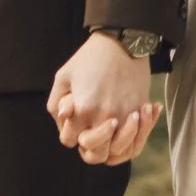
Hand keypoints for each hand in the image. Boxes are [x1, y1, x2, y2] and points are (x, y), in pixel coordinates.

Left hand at [46, 33, 157, 166]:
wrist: (123, 42)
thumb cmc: (90, 58)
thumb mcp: (63, 76)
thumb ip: (55, 103)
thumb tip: (63, 121)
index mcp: (82, 110)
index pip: (70, 141)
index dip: (70, 134)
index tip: (75, 121)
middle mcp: (104, 118)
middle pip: (95, 153)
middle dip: (90, 146)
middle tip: (92, 131)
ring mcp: (125, 116)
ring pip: (118, 152)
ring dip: (112, 146)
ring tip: (111, 131)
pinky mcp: (140, 111)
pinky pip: (137, 141)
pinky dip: (134, 141)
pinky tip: (128, 129)